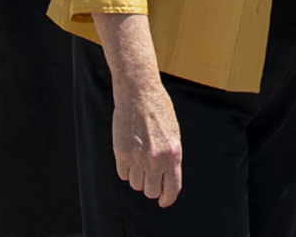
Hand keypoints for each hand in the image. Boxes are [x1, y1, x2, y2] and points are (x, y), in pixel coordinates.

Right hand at [93, 12, 181, 205]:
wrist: (139, 93)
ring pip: (136, 184)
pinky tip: (128, 154)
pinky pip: (123, 174)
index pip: (172, 188)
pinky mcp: (121, 153)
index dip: (167, 198)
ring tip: (138, 160)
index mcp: (173, 154)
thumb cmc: (159, 111)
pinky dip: (125, 169)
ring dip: (137, 177)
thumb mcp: (173, 134)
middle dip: (151, 187)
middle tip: (148, 177)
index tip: (163, 201)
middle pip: (151, 191)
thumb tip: (167, 180)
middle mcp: (156, 159)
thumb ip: (171, 157)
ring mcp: (138, 157)